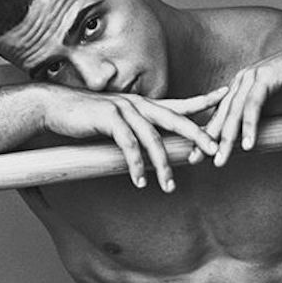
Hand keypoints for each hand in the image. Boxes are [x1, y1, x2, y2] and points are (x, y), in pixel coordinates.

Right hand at [42, 85, 225, 191]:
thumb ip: (137, 130)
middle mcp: (138, 104)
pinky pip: (128, 144)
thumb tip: (154, 147)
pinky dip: (135, 164)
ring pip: (152, 138)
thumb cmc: (87, 117)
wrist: (55, 107)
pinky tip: (139, 181)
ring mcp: (123, 110)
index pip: (180, 103)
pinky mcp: (108, 119)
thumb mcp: (118, 122)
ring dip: (162, 164)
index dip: (203, 100)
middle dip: (198, 135)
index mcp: (143, 104)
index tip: (226, 96)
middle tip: (216, 151)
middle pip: (175, 119)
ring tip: (169, 186)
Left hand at [189, 34, 281, 166]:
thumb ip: (258, 121)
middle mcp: (240, 82)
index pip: (219, 116)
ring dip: (227, 138)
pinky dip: (249, 125)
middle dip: (207, 140)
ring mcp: (251, 78)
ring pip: (234, 113)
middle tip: (195, 160)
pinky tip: (248, 144)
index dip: (207, 136)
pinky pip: (253, 105)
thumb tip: (247, 142)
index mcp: (239, 89)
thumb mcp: (273, 108)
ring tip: (221, 159)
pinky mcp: (265, 78)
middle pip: (220, 116)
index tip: (195, 156)